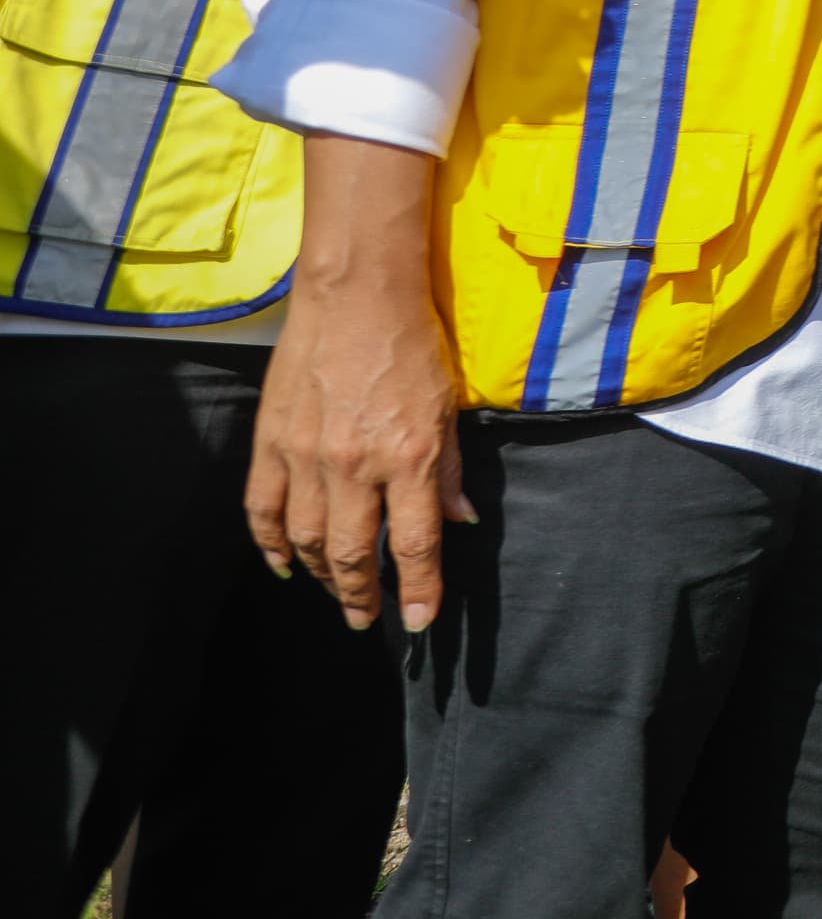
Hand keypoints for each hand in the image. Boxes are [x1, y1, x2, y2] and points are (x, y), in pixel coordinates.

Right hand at [244, 137, 467, 631]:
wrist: (356, 295)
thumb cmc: (413, 344)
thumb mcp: (450, 407)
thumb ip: (449, 470)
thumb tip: (460, 521)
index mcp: (408, 457)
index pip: (415, 544)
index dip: (418, 590)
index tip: (418, 622)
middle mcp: (355, 465)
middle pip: (354, 554)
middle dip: (362, 596)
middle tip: (367, 617)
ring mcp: (306, 456)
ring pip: (307, 540)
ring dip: (321, 576)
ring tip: (336, 592)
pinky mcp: (271, 442)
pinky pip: (264, 508)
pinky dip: (271, 543)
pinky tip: (283, 564)